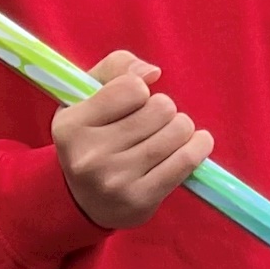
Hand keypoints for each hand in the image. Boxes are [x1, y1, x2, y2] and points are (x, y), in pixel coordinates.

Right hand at [53, 51, 212, 228]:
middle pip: (162, 108)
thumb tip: (152, 72)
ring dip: (181, 128)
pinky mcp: (140, 200)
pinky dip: (199, 146)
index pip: (131, 87)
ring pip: (178, 131)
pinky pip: (187, 160)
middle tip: (151, 122)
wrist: (82, 201)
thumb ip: (116, 67)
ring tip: (166, 135)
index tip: (134, 101)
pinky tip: (196, 143)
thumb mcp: (88, 96)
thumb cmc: (92, 136)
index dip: (139, 90)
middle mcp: (89, 156)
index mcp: (70, 125)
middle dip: (163, 109)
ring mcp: (115, 181)